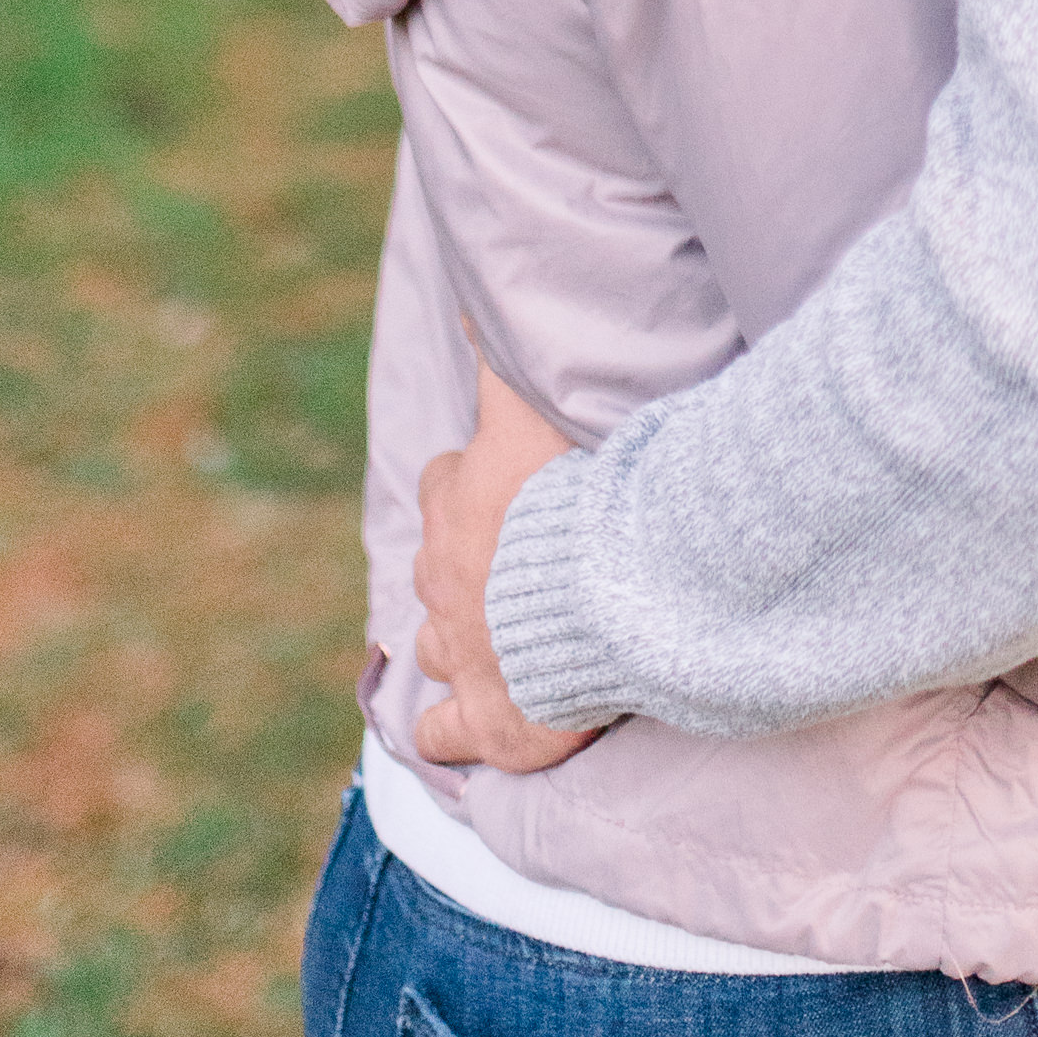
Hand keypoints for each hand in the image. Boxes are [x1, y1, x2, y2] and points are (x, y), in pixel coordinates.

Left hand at [412, 353, 603, 773]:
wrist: (602, 604)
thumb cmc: (573, 505)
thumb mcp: (530, 416)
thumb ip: (504, 362)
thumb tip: (468, 302)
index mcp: (459, 507)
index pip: (447, 480)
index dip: (471, 481)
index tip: (503, 487)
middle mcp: (446, 581)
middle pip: (435, 562)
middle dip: (461, 561)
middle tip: (505, 560)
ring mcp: (461, 654)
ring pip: (435, 644)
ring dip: (457, 640)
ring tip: (490, 640)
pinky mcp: (484, 722)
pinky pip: (443, 734)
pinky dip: (449, 732)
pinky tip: (460, 730)